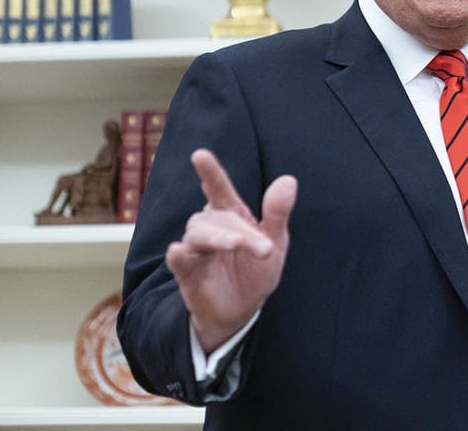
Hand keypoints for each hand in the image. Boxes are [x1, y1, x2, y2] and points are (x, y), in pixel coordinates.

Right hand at [166, 148, 295, 353]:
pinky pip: (179, 261)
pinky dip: (179, 255)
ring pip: (198, 234)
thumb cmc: (256, 271)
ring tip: (233, 244)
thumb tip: (289, 179)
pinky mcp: (187, 274)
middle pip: (218, 217)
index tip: (200, 155)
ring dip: (217, 237)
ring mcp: (196, 250)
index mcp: (232, 216)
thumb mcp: (275, 243)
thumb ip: (277, 213)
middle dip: (240, 230)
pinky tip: (178, 251)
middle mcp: (210, 228)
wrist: (243, 311)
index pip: (219, 189)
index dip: (210, 173)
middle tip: (264, 247)